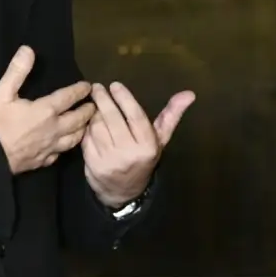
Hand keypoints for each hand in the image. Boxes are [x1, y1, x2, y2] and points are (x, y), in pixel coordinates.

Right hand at [0, 46, 96, 174]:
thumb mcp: (2, 92)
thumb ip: (17, 71)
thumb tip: (28, 50)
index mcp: (45, 110)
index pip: (69, 98)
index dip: (80, 90)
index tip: (88, 86)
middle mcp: (53, 129)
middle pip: (78, 120)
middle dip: (88, 111)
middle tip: (94, 106)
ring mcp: (50, 148)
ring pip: (74, 139)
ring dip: (83, 130)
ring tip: (86, 125)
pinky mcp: (42, 162)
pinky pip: (60, 154)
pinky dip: (66, 147)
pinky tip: (64, 146)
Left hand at [82, 82, 195, 207]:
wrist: (124, 191)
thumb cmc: (143, 158)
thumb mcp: (159, 140)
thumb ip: (171, 116)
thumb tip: (189, 94)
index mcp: (148, 145)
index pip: (135, 116)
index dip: (124, 98)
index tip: (115, 85)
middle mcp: (129, 153)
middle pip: (113, 119)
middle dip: (103, 100)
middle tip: (97, 87)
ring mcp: (110, 160)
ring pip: (97, 127)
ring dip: (94, 113)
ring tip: (95, 105)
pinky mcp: (94, 165)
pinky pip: (86, 138)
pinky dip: (87, 128)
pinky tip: (89, 122)